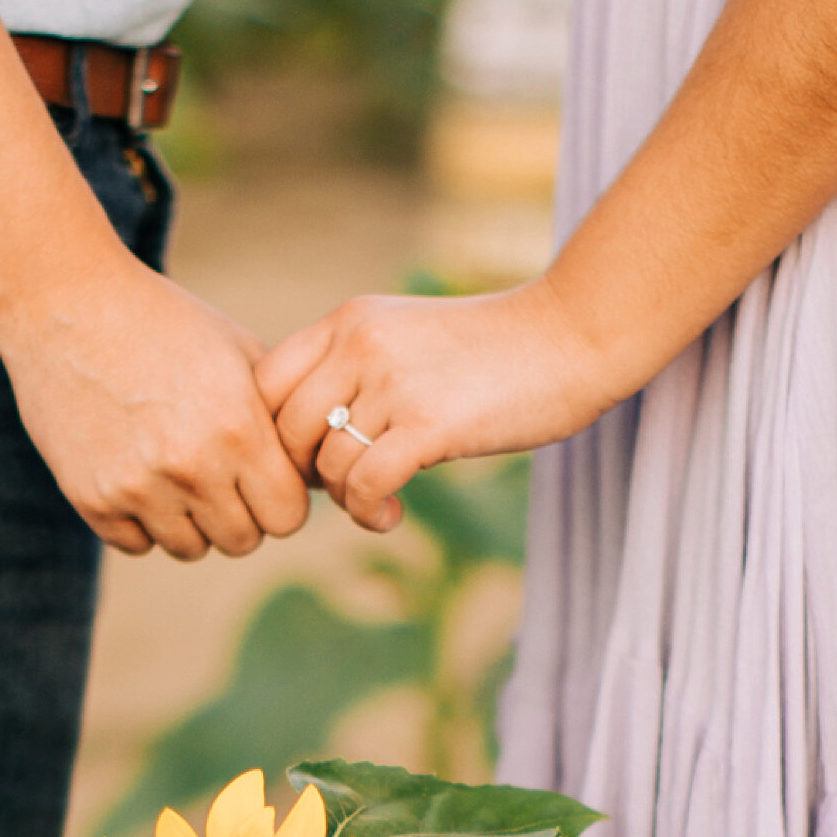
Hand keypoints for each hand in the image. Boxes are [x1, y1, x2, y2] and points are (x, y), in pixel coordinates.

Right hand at [0, 258, 311, 559]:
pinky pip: (136, 544)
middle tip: (218, 476)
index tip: (263, 478)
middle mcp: (191, 466)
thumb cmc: (165, 324)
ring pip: (190, 549)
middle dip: (238, 513)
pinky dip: (141, 521)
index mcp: (237, 429)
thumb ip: (282, 415)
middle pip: (242, 541)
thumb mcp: (237, 353)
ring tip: (175, 471)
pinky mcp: (92, 498)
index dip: (280, 500)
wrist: (67, 303)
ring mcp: (137, 487)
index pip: (288, 517)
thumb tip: (320, 475)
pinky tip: (136, 473)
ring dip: (190, 521)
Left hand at [256, 275, 607, 533]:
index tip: (310, 456)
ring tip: (378, 506)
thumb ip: (354, 367)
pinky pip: (364, 486)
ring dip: (344, 501)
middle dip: (305, 475)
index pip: (264, 383)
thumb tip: (309, 434)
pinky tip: (392, 516)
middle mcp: (360, 345)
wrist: (572, 337)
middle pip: (284, 432)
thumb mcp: (407, 335)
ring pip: (326, 466)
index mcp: (348, 321)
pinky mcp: (429, 425)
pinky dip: (368, 513)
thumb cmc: (496, 348)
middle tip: (343, 489)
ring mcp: (393, 383)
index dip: (273, 433)